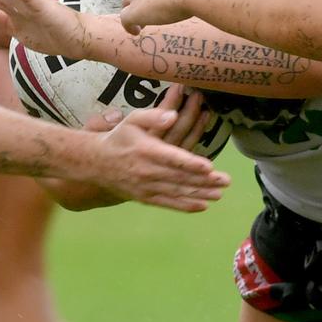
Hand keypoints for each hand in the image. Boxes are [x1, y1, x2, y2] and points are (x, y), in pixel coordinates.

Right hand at [88, 104, 229, 212]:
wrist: (96, 163)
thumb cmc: (119, 137)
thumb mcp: (132, 120)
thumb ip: (152, 116)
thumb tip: (173, 115)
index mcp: (147, 150)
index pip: (172, 158)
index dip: (191, 163)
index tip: (209, 166)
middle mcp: (147, 171)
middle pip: (180, 177)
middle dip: (204, 181)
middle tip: (225, 180)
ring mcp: (146, 187)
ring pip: (177, 192)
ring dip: (200, 194)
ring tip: (219, 194)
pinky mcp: (145, 198)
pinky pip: (168, 204)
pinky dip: (185, 206)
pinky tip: (202, 206)